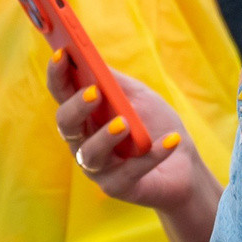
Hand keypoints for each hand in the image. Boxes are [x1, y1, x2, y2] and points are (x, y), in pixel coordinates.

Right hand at [47, 54, 204, 213]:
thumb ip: (115, 81)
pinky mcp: (118, 187)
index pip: (61, 94)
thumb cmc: (155, 125)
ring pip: (90, 154)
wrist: (184, 164)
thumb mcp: (138, 96)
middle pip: (66, 124)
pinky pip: (129, 173)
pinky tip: (170, 140)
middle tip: (95, 92)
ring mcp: (98, 168)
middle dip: (77, 107)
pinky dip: (151, 156)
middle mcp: (83, 141)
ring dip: (106, 137)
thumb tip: (92, 60)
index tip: (62, 54)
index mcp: (84, 115)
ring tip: (125, 123)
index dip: (57, 74)